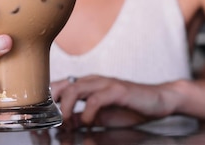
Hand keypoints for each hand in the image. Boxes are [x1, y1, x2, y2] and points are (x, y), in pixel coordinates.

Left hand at [51, 75, 179, 129]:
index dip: (49, 100)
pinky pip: (95, 99)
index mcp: (89, 85)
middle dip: (52, 103)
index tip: (44, 117)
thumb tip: (65, 123)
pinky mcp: (117, 90)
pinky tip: (88, 122)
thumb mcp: (102, 116)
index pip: (61, 86)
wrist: (160, 100)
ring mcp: (106, 83)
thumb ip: (83, 117)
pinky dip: (87, 112)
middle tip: (51, 120)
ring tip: (65, 121)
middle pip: (63, 84)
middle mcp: (94, 80)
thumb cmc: (132, 107)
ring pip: (76, 88)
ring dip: (66, 107)